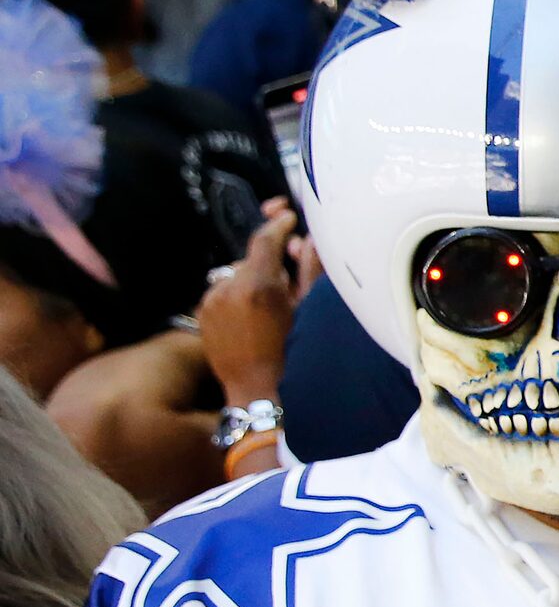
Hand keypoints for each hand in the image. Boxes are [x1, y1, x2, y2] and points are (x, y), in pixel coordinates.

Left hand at [198, 205, 300, 402]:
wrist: (257, 390)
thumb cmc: (291, 353)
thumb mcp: (308, 310)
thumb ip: (310, 270)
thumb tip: (310, 241)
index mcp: (257, 285)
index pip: (264, 239)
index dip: (277, 224)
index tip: (286, 215)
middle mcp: (227, 288)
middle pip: (251, 259)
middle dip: (270, 261)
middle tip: (291, 269)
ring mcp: (210, 301)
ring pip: (235, 276)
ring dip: (252, 281)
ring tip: (271, 304)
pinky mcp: (201, 313)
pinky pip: (222, 292)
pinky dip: (237, 296)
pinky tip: (252, 315)